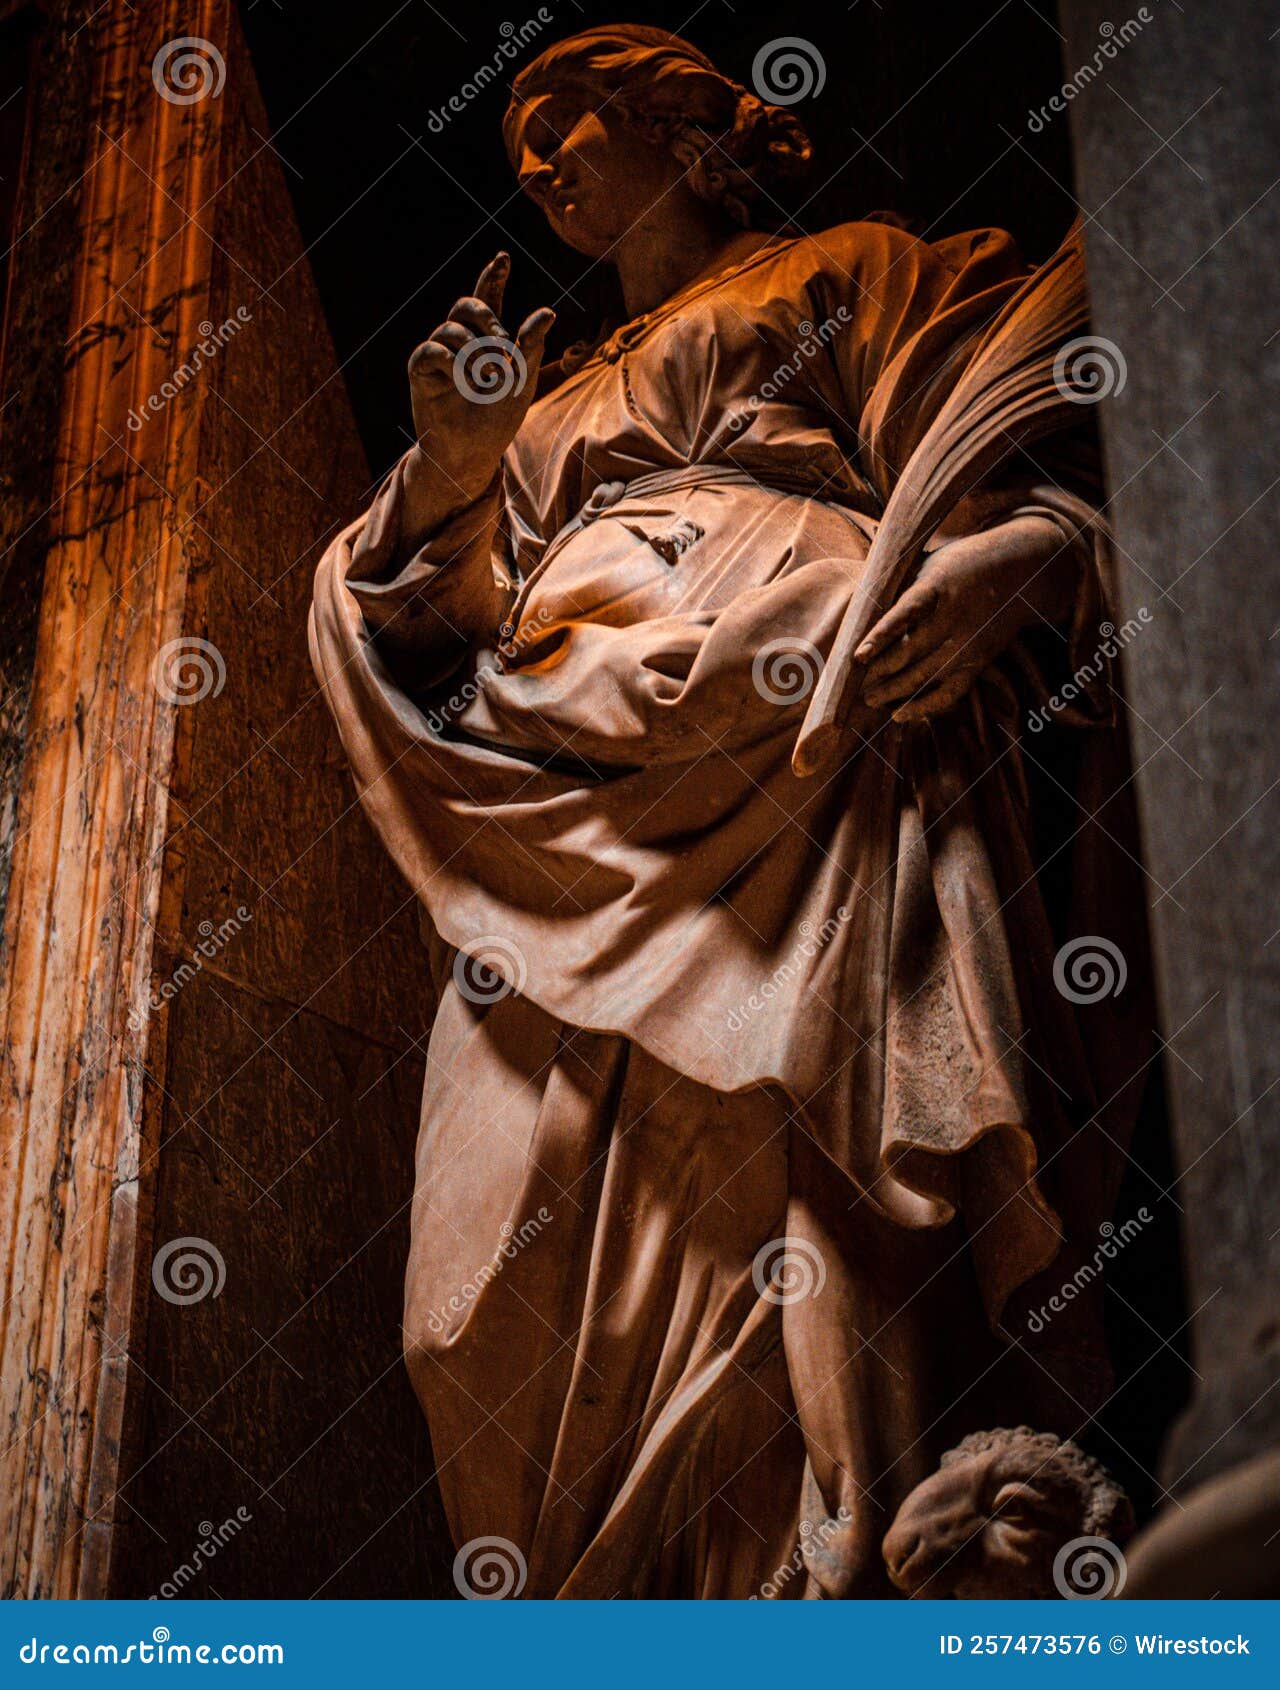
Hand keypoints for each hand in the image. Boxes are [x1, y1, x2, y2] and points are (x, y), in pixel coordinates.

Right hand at [402, 252, 554, 537]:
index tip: (503, 258)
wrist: (471, 453)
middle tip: (503, 342)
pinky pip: (430, 350)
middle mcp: (459, 343)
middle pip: (464, 305)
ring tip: (486, 377)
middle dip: (485, 317)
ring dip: (472, 351)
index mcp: (485, 342)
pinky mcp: (420, 371)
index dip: (492, 278)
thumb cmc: (496, 421)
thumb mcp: (522, 381)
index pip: (486, 300)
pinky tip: (462, 380)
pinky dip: (450, 362)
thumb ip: (531, 346)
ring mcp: (438, 355)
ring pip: (450, 328)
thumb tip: (549, 310)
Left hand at [855, 514, 1073, 721]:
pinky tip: (899, 715)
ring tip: (869, 699)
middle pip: (912, 651)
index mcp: (938, 585)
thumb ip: (900, 583)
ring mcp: (968, 641)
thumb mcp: (930, 561)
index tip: (858, 657)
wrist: (1020, 570)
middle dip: (880, 672)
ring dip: (894, 691)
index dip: (881, 636)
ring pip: (926, 675)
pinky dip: (924, 707)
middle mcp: (955, 615)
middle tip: (854, 685)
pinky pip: (950, 692)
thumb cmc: (960, 563)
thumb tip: (858, 605)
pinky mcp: (978, 660)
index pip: (906, 613)